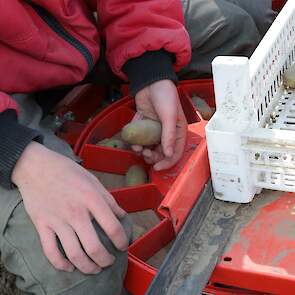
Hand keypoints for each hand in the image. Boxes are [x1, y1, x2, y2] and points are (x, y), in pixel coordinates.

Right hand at [12, 142, 127, 273]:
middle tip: (109, 261)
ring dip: (87, 267)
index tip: (123, 246)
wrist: (37, 166)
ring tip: (95, 269)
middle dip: (105, 260)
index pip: (112, 227)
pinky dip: (61, 264)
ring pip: (74, 254)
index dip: (122, 241)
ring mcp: (57, 221)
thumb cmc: (68, 171)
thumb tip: (122, 216)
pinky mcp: (42, 226)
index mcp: (91, 199)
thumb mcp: (93, 180)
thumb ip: (109, 200)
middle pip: (94, 248)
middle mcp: (76, 213)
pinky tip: (70, 267)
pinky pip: (51, 251)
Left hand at [133, 79, 186, 169]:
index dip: (167, 163)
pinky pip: (140, 139)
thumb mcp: (169, 116)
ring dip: (143, 151)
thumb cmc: (165, 96)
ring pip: (149, 148)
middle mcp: (167, 134)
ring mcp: (154, 131)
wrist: (150, 81)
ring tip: (138, 148)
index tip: (156, 168)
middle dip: (153, 157)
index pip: (175, 153)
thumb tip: (169, 155)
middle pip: (161, 153)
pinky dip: (136, 143)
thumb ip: (169, 136)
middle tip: (145, 154)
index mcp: (178, 132)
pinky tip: (133, 142)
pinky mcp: (144, 126)